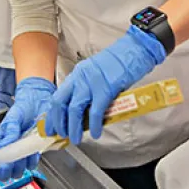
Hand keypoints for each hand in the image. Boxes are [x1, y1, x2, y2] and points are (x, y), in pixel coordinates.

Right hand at [0, 77, 55, 181]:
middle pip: (2, 170)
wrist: (40, 103)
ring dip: (19, 167)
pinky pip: (31, 164)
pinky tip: (32, 152)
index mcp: (0, 141)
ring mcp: (21, 153)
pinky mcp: (33, 153)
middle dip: (4, 171)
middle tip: (7, 165)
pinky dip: (32, 161)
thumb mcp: (13, 118)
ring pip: (17, 170)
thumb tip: (3, 146)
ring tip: (22, 154)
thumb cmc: (23, 109)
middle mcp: (9, 150)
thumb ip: (9, 132)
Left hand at [48, 25, 166, 144]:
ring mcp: (92, 83)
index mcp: (78, 73)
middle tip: (60, 135)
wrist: (137, 49)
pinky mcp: (105, 89)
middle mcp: (80, 77)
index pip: (58, 96)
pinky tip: (95, 133)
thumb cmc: (122, 61)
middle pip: (60, 103)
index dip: (52, 114)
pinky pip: (95, 111)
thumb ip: (91, 90)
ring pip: (74, 109)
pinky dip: (93, 125)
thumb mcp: (99, 74)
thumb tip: (88, 112)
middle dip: (57, 122)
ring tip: (74, 138)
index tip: (51, 126)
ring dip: (72, 127)